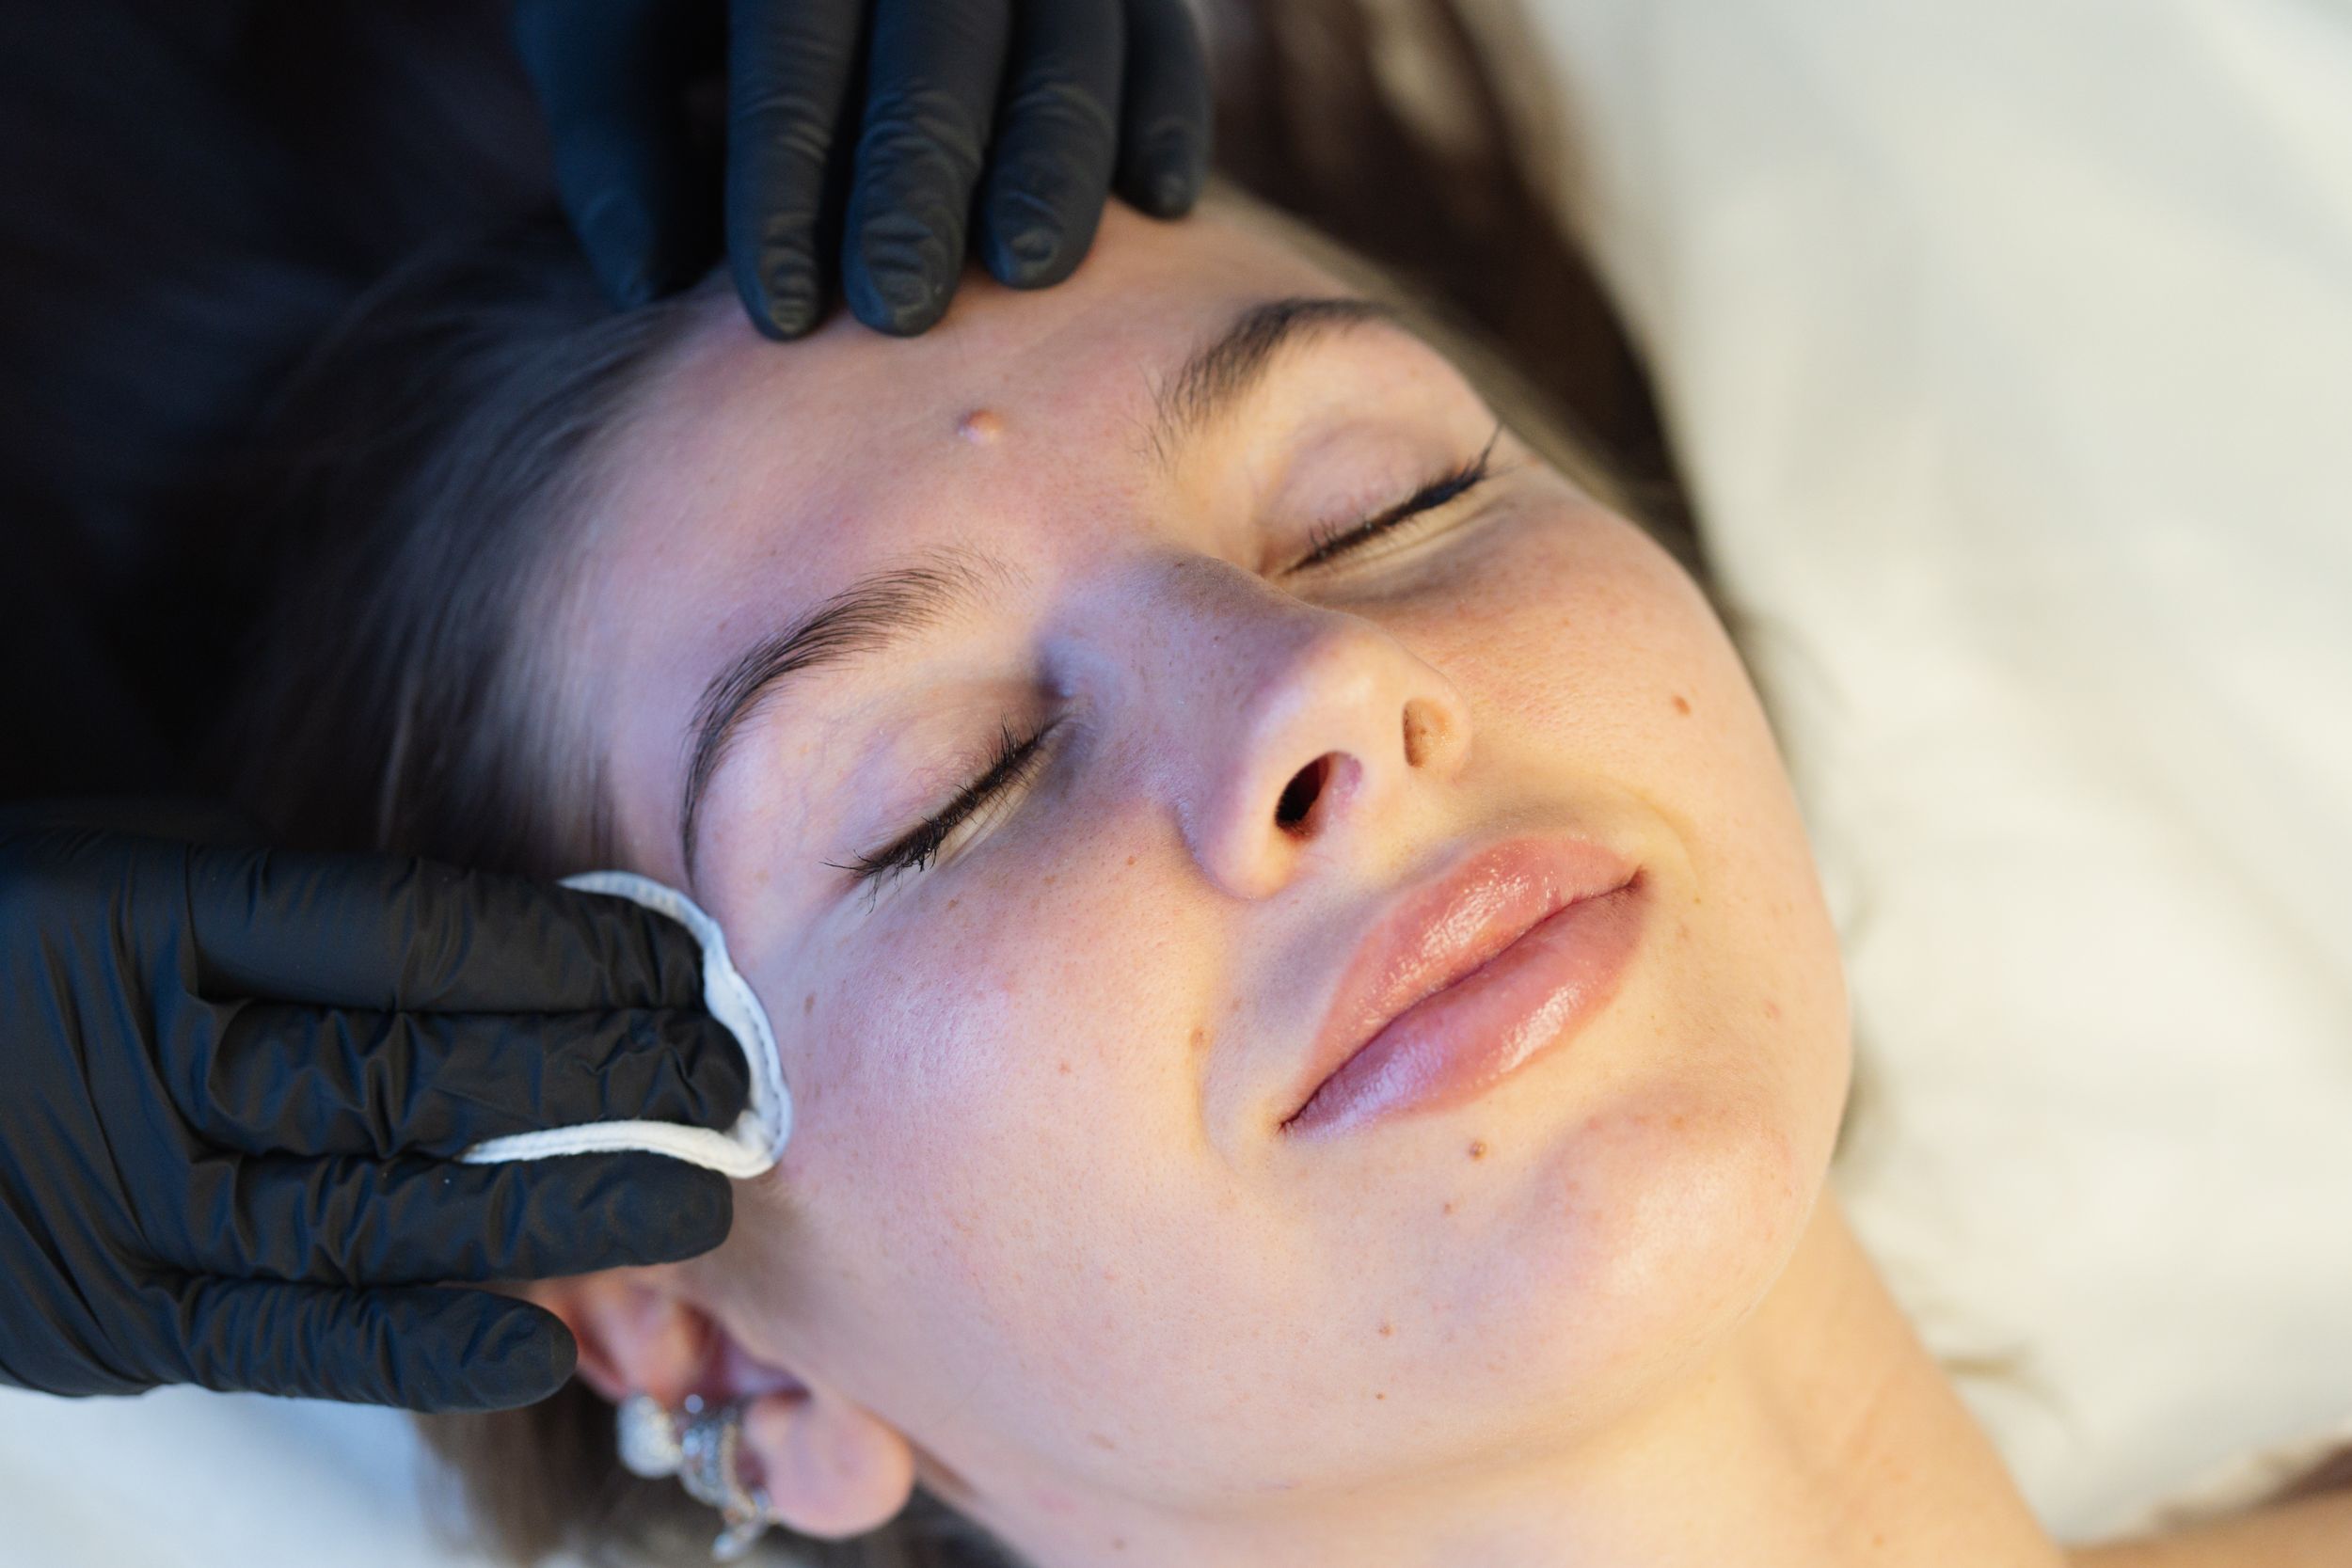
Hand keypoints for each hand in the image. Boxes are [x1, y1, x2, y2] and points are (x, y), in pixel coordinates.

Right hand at [0, 802, 748, 1411]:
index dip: (567, 953)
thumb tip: (551, 959)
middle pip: (412, 1074)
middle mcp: (140, 1063)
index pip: (407, 938)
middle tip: (727, 1079)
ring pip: (372, 1213)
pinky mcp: (114, 1321)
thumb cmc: (59, 943)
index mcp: (150, 917)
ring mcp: (124, 1204)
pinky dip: (416, 1350)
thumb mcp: (159, 863)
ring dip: (554, 1215)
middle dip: (598, 1078)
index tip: (681, 961)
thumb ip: (323, 914)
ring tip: (693, 1199)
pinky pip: (284, 1340)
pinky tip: (535, 1347)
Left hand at [513, 0, 1212, 336]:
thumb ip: (619, 133)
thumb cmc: (688, 5)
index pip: (790, 48)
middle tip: (901, 311)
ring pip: (1065, 45)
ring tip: (1027, 268)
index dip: (784, 181)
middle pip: (932, 49)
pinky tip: (1157, 204)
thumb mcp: (609, 25)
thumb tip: (647, 276)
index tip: (782, 313)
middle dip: (919, 184)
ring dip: (1053, 160)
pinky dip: (1167, 112)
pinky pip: (1161, 38)